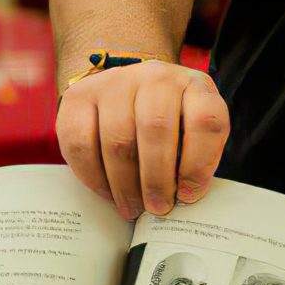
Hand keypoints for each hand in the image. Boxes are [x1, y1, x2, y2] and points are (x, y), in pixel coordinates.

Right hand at [55, 61, 229, 220]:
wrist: (128, 88)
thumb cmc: (169, 120)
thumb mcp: (193, 130)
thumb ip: (194, 158)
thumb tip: (184, 196)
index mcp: (193, 85)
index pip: (205, 120)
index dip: (199, 163)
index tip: (189, 195)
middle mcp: (155, 76)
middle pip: (156, 129)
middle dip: (156, 179)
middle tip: (157, 208)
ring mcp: (114, 82)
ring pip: (117, 139)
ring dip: (125, 184)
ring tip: (132, 207)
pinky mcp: (79, 96)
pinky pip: (81, 142)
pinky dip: (93, 176)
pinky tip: (107, 192)